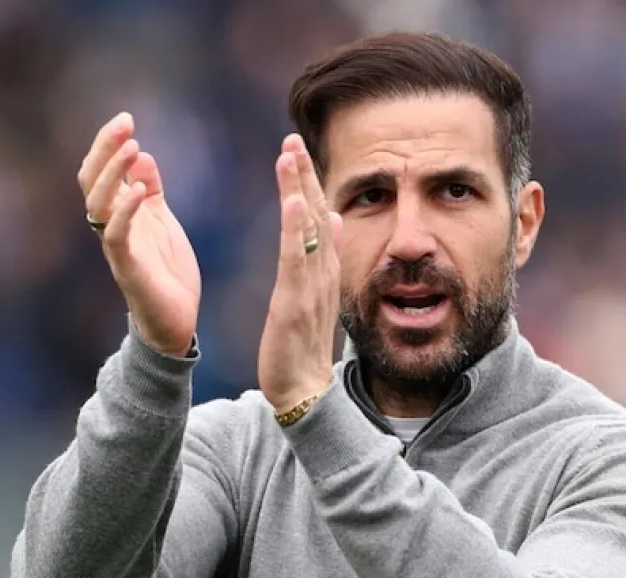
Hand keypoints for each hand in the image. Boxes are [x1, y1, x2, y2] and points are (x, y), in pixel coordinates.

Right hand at [79, 112, 200, 355]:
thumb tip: (142, 154)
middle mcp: (111, 226)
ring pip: (96, 204)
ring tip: (132, 147)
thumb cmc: (166, 272)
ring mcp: (116, 246)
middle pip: (91, 180)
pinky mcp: (127, 268)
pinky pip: (116, 235)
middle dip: (104, 148)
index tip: (126, 118)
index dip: (108, 144)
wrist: (175, 322)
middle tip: (125, 123)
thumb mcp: (162, 221)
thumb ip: (150, 190)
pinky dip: (126, 210)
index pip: (100, 171)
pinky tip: (141, 191)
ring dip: (112, 173)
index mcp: (119, 213)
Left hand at [257, 134, 343, 412]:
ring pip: (307, 228)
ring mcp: (311, 286)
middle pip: (316, 214)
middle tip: (292, 138)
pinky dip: (298, 227)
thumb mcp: (314, 298)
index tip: (298, 149)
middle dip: (304, 175)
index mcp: (324, 271)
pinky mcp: (296, 301)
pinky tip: (296, 200)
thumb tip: (335, 222)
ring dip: (299, 188)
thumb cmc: (304, 349)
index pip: (319, 218)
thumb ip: (324, 260)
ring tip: (290, 153)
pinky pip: (298, 258)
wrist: (303, 393)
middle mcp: (322, 273)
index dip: (309, 183)